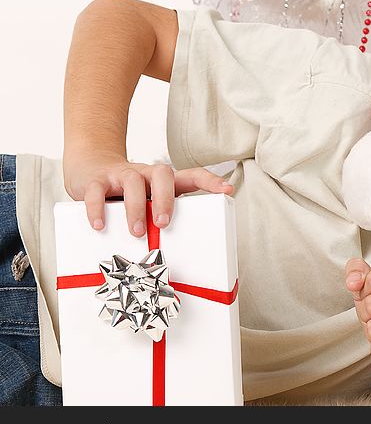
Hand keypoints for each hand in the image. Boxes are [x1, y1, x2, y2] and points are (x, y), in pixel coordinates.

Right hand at [63, 150, 232, 236]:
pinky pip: (97, 191)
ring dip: (136, 208)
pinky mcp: (96, 180)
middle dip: (166, 198)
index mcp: (163, 182)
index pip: (192, 175)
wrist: (89, 169)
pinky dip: (98, 209)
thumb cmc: (127, 193)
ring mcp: (121, 175)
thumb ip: (161, 220)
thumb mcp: (148, 203)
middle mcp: (145, 174)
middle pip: (163, 174)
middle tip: (164, 223)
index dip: (210, 181)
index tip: (227, 190)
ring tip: (136, 231)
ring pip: (132, 182)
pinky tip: (100, 226)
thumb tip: (182, 254)